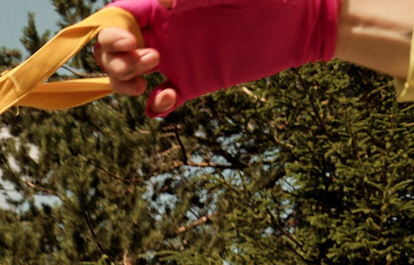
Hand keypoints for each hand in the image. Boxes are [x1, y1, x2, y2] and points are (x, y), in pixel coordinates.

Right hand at [103, 0, 338, 115]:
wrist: (303, 19)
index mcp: (165, 5)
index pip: (118, 17)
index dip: (110, 32)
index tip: (131, 41)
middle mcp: (166, 31)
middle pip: (113, 49)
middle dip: (115, 60)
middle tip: (150, 60)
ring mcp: (178, 58)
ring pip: (127, 75)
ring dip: (125, 81)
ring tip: (151, 79)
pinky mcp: (195, 82)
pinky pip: (162, 99)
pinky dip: (155, 105)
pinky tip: (167, 99)